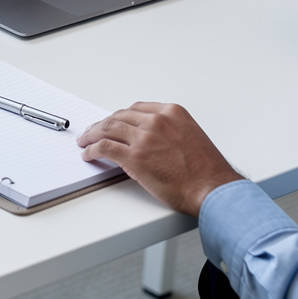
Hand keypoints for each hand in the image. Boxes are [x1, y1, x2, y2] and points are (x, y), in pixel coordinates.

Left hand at [77, 102, 241, 216]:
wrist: (212, 189)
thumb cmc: (206, 170)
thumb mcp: (190, 137)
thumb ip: (169, 132)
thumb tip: (148, 139)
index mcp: (172, 113)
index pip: (136, 109)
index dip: (119, 117)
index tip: (112, 122)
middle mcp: (157, 121)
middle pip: (119, 117)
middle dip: (102, 125)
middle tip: (92, 132)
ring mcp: (144, 138)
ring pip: (107, 129)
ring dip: (92, 135)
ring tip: (85, 141)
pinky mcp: (134, 157)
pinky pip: (104, 148)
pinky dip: (92, 150)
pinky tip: (89, 154)